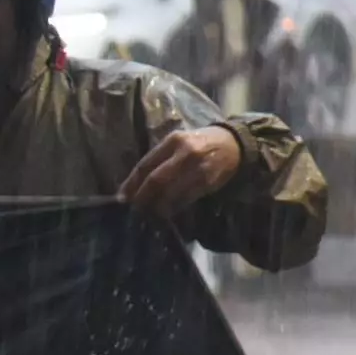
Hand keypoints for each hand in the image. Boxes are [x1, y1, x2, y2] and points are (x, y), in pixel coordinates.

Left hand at [120, 122, 244, 219]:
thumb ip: (159, 159)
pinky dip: (174, 207)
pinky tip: (167, 212)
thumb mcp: (178, 142)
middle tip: (135, 209)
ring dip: (157, 206)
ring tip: (148, 213)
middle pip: (156, 180)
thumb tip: (136, 184)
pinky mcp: (208, 182)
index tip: (122, 198)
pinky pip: (186, 198)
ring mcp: (198, 169)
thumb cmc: (199, 143)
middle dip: (142, 197)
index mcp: (173, 141)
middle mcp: (185, 153)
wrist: (233, 144)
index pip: (145, 165)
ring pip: (171, 193)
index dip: (131, 183)